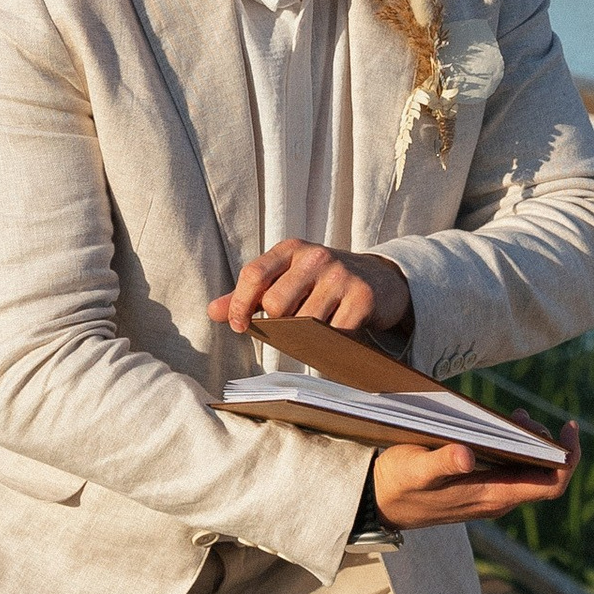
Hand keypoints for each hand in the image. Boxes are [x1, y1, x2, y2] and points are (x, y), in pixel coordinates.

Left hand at [210, 242, 410, 340]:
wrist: (379, 279)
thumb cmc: (322, 282)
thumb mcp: (285, 279)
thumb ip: (249, 295)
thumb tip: (213, 311)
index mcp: (290, 250)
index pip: (254, 275)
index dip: (240, 304)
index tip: (239, 326)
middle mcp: (315, 257)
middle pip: (276, 304)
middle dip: (279, 324)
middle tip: (291, 328)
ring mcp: (340, 275)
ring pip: (305, 321)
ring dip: (306, 337)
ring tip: (315, 334)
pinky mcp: (362, 297)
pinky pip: (335, 333)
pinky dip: (331, 344)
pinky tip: (335, 338)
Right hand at [370, 418, 581, 530]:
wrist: (378, 505)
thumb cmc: (397, 484)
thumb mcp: (415, 468)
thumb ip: (442, 462)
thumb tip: (467, 455)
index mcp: (491, 496)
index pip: (550, 485)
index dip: (568, 460)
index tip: (569, 431)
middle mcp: (498, 501)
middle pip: (544, 476)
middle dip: (546, 444)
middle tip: (525, 416)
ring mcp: (491, 497)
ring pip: (529, 473)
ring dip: (530, 445)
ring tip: (516, 417)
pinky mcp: (481, 491)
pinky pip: (512, 472)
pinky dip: (516, 449)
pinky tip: (503, 429)